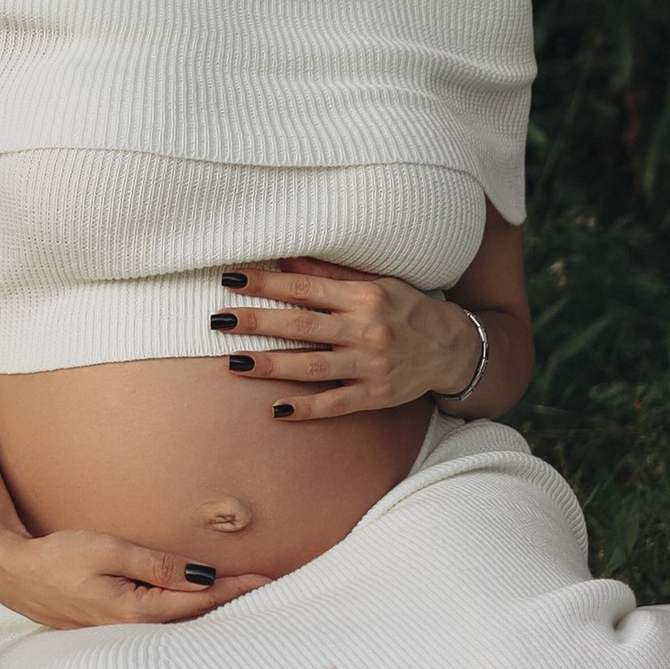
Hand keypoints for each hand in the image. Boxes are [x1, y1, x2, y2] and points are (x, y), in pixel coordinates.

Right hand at [0, 526, 275, 630]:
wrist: (15, 574)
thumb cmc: (58, 557)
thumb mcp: (108, 550)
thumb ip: (157, 564)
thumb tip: (204, 576)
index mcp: (136, 611)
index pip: (200, 600)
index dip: (237, 589)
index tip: (269, 580)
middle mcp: (135, 629)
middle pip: (197, 617)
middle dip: (234, 603)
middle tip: (272, 591)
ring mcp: (124, 632)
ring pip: (182, 622)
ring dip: (214, 610)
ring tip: (247, 599)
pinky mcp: (115, 627)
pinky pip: (163, 622)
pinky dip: (189, 612)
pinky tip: (201, 606)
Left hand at [214, 258, 484, 419]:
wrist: (451, 348)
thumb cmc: (406, 307)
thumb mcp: (375, 282)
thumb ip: (330, 274)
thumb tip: (285, 259)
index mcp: (364, 297)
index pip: (305, 288)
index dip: (266, 283)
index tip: (231, 280)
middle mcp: (366, 330)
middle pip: (302, 326)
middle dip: (258, 322)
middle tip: (218, 320)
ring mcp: (371, 367)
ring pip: (313, 367)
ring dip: (271, 365)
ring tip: (234, 363)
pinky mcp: (376, 396)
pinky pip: (336, 404)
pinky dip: (306, 408)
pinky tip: (276, 409)